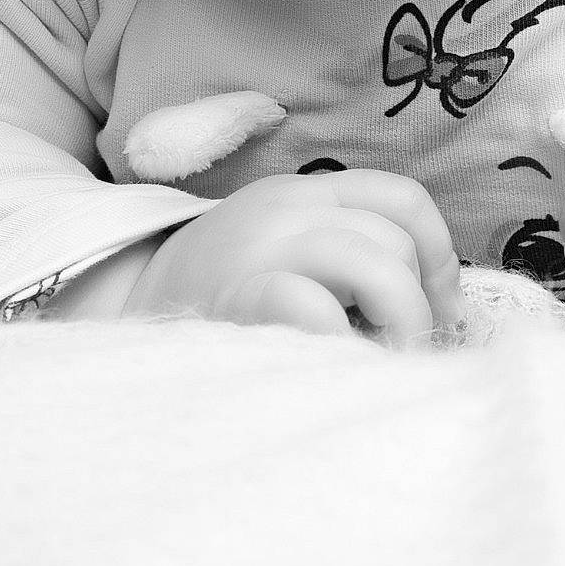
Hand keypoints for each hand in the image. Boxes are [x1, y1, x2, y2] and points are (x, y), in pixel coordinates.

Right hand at [123, 169, 463, 345]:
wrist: (123, 313)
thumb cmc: (224, 297)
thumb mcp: (281, 250)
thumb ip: (342, 254)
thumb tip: (436, 307)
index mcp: (303, 193)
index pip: (401, 199)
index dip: (440, 254)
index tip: (442, 308)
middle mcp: (286, 210)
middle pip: (395, 240)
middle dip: (420, 306)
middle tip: (402, 353)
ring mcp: (263, 251)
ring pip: (378, 266)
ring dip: (402, 325)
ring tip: (382, 366)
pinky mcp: (241, 300)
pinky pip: (315, 309)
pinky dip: (344, 345)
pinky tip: (337, 371)